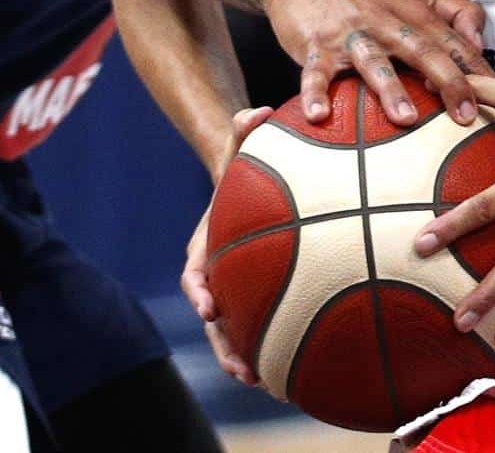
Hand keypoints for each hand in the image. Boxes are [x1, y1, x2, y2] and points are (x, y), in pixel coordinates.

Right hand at [184, 106, 273, 388]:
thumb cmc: (249, 161)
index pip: (195, 271)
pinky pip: (265, 321)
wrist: (256, 178)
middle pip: (214, 315)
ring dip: (246, 356)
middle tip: (242, 368)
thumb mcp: (244, 143)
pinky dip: (274, 343)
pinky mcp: (261, 292)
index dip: (200, 291)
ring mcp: (237, 284)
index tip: (209, 306)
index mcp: (206, 242)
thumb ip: (244, 128)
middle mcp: (217, 270)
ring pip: (237, 329)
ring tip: (267, 383)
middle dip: (224, 344)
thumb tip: (253, 112)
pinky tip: (299, 366)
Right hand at [264, 0, 489, 126]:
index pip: (452, 42)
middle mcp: (386, 23)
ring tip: (406, 118)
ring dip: (390, 89)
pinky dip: (315, 93)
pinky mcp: (316, 47)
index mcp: (413, 13)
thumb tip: (479, 43)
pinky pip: (315, 73)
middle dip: (447, 81)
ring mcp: (351, 36)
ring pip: (373, 62)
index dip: (477, 68)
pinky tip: (318, 116)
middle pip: (423, 50)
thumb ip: (453, 12)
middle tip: (466, 115)